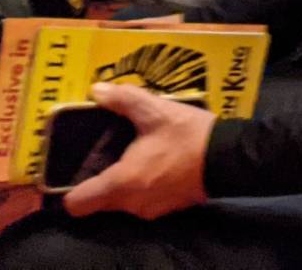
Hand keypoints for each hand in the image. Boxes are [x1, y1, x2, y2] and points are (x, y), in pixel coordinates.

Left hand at [61, 81, 210, 218]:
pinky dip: (146, 189)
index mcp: (120, 182)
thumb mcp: (157, 112)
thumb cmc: (188, 136)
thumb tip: (96, 90)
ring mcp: (150, 210)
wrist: (230, 157)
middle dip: (102, 183)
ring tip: (139, 159)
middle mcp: (130, 204)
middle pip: (99, 202)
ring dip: (126, 186)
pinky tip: (161, 168)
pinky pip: (144, 203)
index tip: (81, 172)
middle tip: (113, 157)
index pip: (76, 203)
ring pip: (122, 203)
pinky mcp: (169, 210)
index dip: (71, 190)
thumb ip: (125, 100)